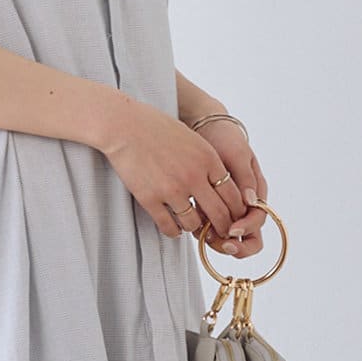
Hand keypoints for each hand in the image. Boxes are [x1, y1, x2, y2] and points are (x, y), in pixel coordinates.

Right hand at [97, 99, 267, 253]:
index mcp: (208, 159)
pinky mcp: (150, 199)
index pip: (233, 194)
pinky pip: (169, 226)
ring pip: (194, 224)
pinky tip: (173, 227)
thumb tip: (220, 185)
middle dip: (223, 227)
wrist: (125, 126)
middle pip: (219, 213)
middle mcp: (193, 176)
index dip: (236, 211)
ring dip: (195, 228)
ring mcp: (171, 189)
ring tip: (191, 225)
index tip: (233, 217)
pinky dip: (174, 231)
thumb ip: (207, 162)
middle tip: (220, 233)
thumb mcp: (192, 139)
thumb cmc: (158, 129)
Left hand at [188, 113, 268, 258]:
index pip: (259, 218)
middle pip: (247, 235)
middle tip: (219, 244)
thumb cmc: (225, 138)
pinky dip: (203, 230)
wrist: (204, 128)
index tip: (232, 231)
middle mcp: (245, 202)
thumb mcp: (237, 154)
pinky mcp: (210, 205)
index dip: (247, 228)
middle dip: (234, 244)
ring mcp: (228, 205)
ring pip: (227, 234)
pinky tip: (192, 227)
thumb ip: (245, 178)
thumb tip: (252, 201)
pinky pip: (210, 225)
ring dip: (217, 240)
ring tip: (202, 236)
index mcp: (256, 191)